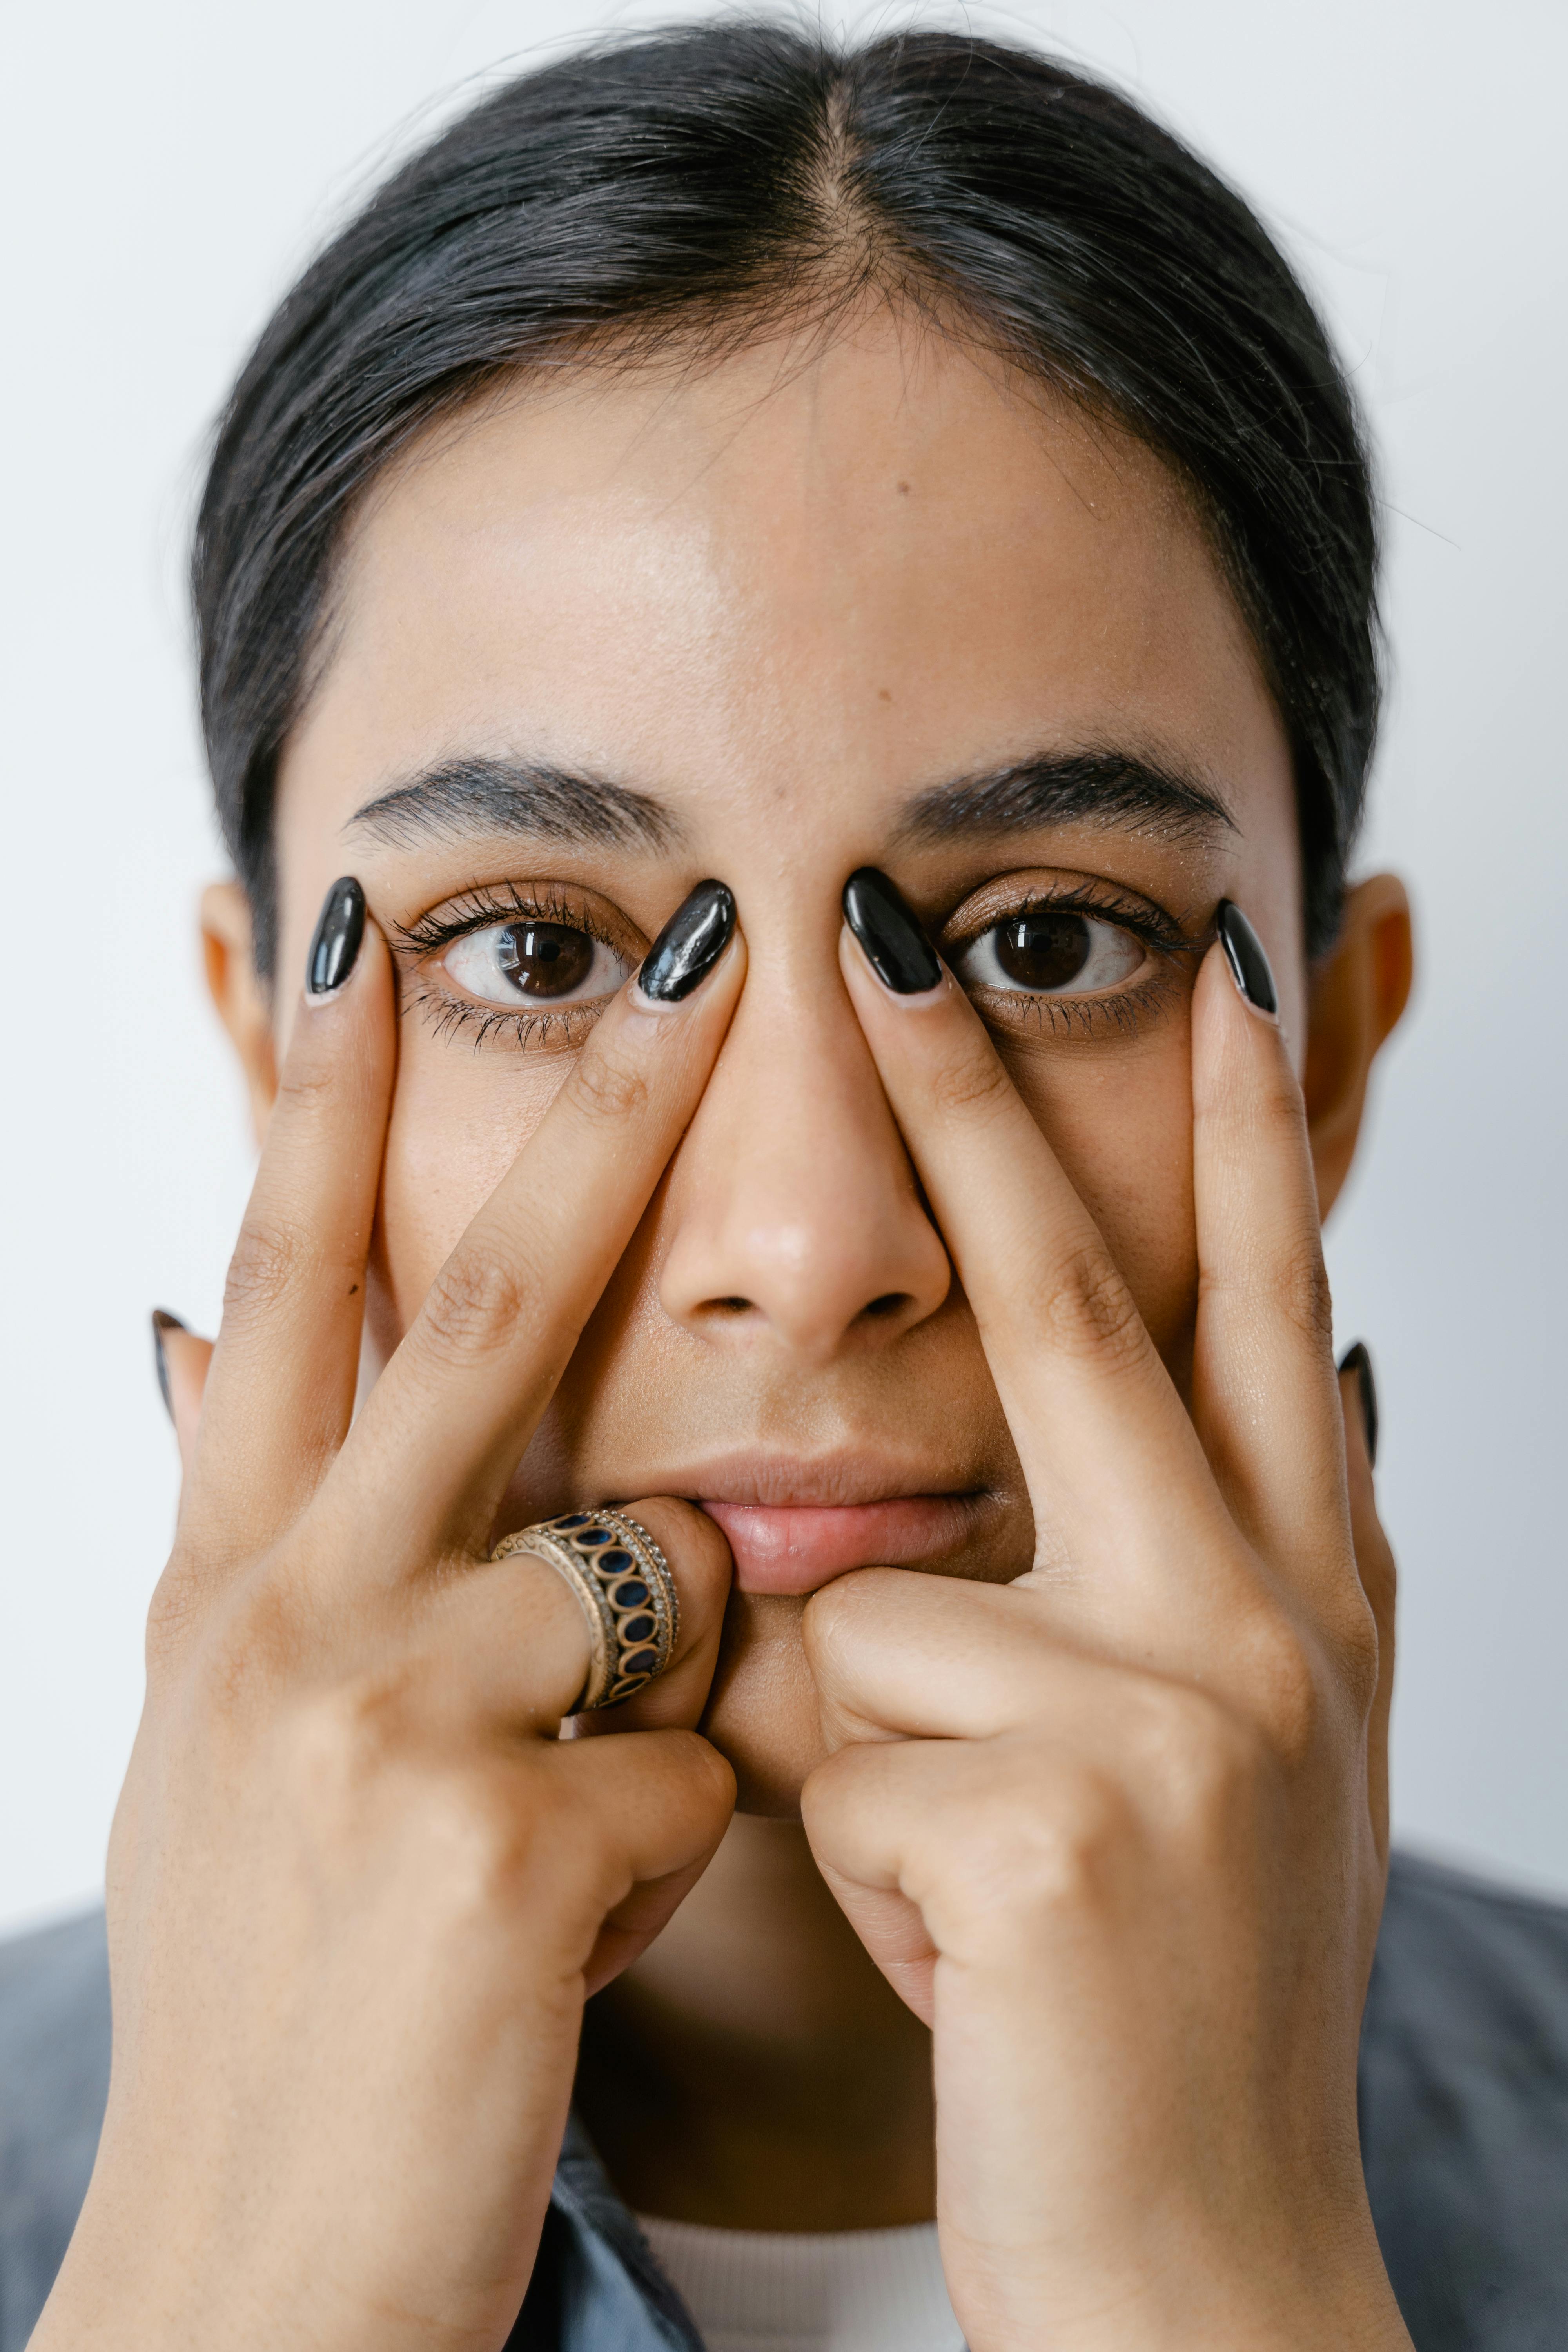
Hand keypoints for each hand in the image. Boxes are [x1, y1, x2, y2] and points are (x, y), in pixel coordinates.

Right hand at [36, 896, 743, 2351]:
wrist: (244, 2281)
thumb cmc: (285, 2008)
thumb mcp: (245, 1762)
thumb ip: (304, 1581)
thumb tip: (265, 1385)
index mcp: (232, 1588)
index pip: (284, 1289)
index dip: (313, 1108)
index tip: (352, 946)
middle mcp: (290, 1611)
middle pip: (478, 1307)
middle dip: (597, 1119)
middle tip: (702, 952)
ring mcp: (387, 1714)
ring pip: (652, 1583)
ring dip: (658, 1701)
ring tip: (547, 1847)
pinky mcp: (501, 1833)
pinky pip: (692, 1767)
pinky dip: (668, 1850)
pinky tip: (566, 1954)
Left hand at [801, 908, 1407, 2349]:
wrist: (1210, 2261)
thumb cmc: (1155, 2001)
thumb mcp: (1194, 1770)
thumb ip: (1145, 1600)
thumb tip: (1139, 1430)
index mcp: (1294, 1603)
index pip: (1257, 1313)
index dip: (1245, 1138)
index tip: (1221, 976)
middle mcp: (1257, 1625)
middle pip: (1084, 1315)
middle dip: (987, 1111)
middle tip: (891, 934)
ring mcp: (1175, 1720)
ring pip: (875, 1613)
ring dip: (868, 1751)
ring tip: (964, 1885)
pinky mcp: (1059, 1822)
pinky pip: (835, 1756)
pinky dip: (851, 1857)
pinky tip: (950, 1954)